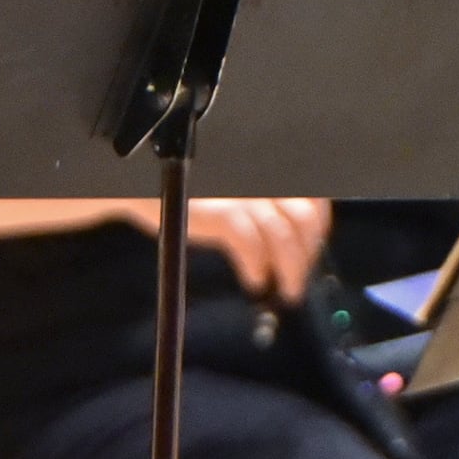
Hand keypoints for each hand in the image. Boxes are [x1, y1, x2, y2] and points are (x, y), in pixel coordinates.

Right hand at [125, 195, 329, 302]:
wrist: (140, 188)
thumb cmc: (189, 191)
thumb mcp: (236, 192)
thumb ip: (265, 204)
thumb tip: (298, 239)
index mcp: (267, 168)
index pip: (313, 196)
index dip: (319, 228)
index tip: (313, 251)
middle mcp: (259, 175)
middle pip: (304, 216)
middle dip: (308, 253)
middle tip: (300, 278)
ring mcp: (240, 192)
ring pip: (282, 233)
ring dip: (291, 268)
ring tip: (287, 290)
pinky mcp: (220, 210)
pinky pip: (250, 244)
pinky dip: (258, 266)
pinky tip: (256, 280)